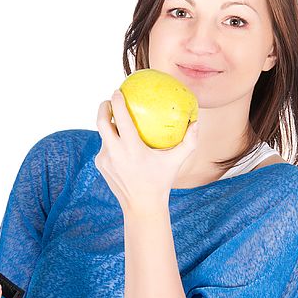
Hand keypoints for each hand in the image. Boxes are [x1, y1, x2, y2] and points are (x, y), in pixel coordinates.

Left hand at [94, 89, 198, 214]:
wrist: (142, 206)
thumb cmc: (162, 181)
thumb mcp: (176, 162)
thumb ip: (189, 142)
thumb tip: (196, 122)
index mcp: (131, 149)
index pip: (120, 118)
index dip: (117, 101)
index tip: (118, 91)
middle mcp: (115, 152)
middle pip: (102, 122)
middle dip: (104, 107)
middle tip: (110, 100)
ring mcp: (105, 159)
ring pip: (103, 135)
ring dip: (108, 124)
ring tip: (115, 116)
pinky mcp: (101, 165)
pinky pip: (105, 147)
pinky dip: (111, 140)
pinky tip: (119, 138)